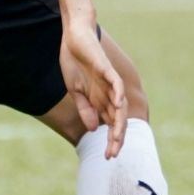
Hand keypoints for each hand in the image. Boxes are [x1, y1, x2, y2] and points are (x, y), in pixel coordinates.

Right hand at [59, 23, 127, 157]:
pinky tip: (118, 105)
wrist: (73, 38)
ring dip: (119, 123)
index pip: (110, 125)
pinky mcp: (106, 69)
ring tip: (117, 139)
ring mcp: (109, 82)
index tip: (106, 157)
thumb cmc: (74, 62)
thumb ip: (85, 109)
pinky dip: (118, 94)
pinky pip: (116, 83)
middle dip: (116, 138)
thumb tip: (95, 129)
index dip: (109, 141)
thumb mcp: (75, 91)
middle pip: (118, 120)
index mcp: (100, 100)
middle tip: (112, 155)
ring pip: (120, 106)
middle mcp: (108, 94)